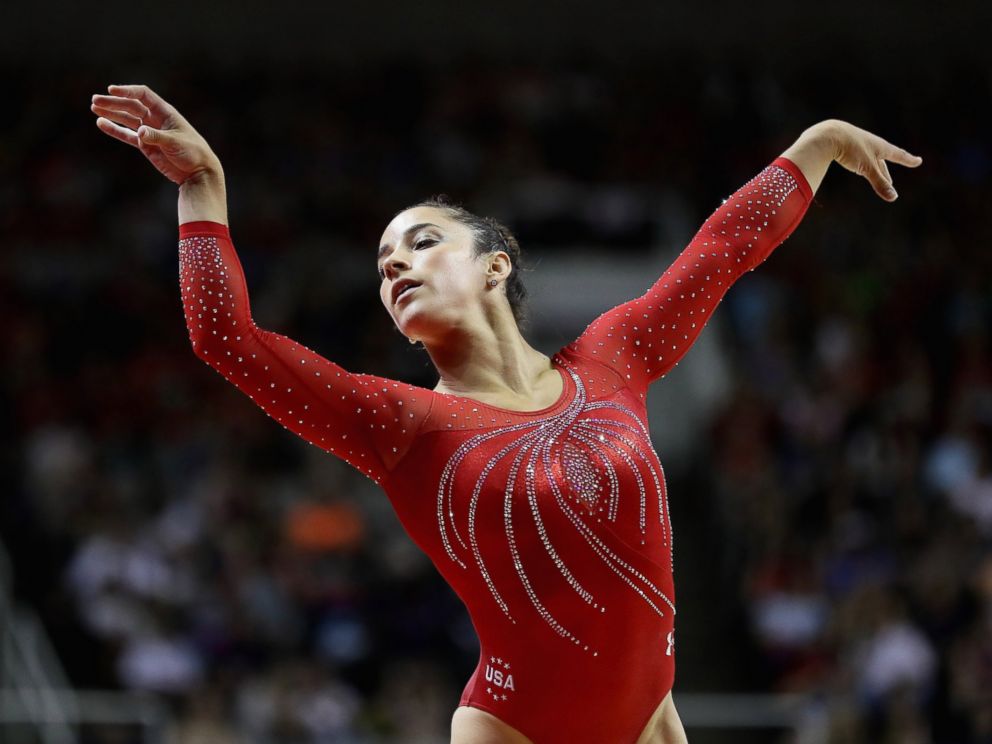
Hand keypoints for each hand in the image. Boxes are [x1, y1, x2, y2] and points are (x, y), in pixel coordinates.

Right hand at [91, 84, 221, 184]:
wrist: (198, 172)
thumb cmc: (193, 153)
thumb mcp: (175, 143)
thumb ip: (157, 137)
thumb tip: (140, 132)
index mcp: (165, 112)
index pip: (143, 95)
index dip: (127, 91)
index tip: (112, 90)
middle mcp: (156, 119)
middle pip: (131, 106)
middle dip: (113, 102)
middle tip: (95, 101)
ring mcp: (150, 131)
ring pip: (127, 119)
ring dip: (111, 113)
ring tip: (94, 108)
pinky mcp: (146, 145)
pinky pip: (127, 135)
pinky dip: (115, 129)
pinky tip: (101, 123)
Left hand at [823, 119, 921, 200]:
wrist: (828, 135)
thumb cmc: (850, 149)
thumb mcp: (867, 168)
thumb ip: (880, 183)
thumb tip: (894, 197)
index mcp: (880, 146)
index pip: (898, 155)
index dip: (908, 160)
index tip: (918, 161)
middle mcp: (871, 143)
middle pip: (881, 162)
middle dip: (885, 173)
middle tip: (890, 182)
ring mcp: (857, 143)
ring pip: (868, 159)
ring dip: (873, 168)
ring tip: (873, 174)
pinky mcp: (844, 145)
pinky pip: (855, 156)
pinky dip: (859, 162)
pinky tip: (853, 161)